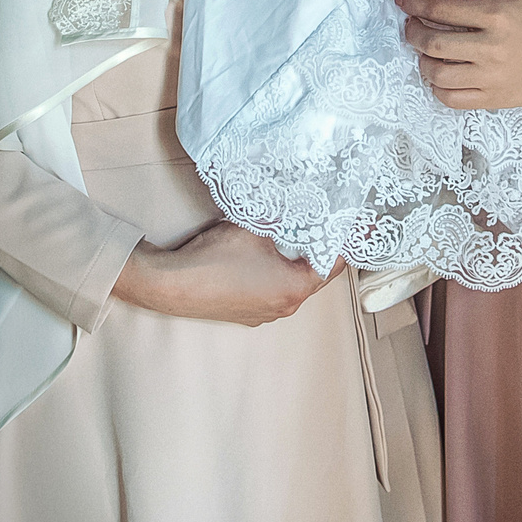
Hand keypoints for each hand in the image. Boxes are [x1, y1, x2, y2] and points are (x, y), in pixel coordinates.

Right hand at [111, 221, 336, 325]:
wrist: (174, 285)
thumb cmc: (216, 258)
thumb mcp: (255, 228)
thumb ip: (282, 218)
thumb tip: (297, 207)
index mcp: (295, 289)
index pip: (333, 264)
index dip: (341, 242)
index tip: (347, 227)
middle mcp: (285, 307)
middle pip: (314, 276)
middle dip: (317, 250)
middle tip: (320, 225)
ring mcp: (265, 314)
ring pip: (291, 284)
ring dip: (294, 263)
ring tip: (291, 238)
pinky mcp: (246, 315)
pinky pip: (271, 292)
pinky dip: (275, 275)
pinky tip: (263, 257)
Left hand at [400, 0, 521, 109]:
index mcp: (496, 15)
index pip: (441, 9)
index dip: (415, 5)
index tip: (405, 3)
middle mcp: (491, 47)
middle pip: (432, 42)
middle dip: (412, 32)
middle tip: (411, 27)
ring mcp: (491, 76)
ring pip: (438, 73)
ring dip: (422, 61)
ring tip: (425, 51)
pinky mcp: (493, 98)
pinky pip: (452, 98)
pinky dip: (437, 87)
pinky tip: (440, 75)